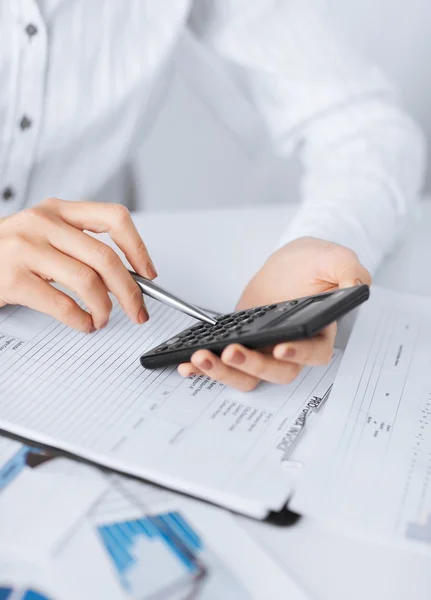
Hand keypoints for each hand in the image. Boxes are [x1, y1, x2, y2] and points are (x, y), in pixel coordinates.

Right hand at [0, 198, 156, 331]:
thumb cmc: (8, 252)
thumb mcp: (44, 235)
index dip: (138, 247)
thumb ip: (79, 246)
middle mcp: (43, 223)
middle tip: (138, 311)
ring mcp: (25, 249)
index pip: (113, 218)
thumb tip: (127, 278)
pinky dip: (81, 321)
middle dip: (130, 292)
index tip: (148, 274)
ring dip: (104, 309)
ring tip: (102, 320)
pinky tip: (82, 324)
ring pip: (88, 282)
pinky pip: (62, 305)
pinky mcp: (12, 277)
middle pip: (106, 258)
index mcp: (57, 209)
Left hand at [178, 237, 370, 390]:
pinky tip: (186, 365)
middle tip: (230, 352)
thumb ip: (349, 270)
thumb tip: (356, 285)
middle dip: (251, 366)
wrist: (290, 262)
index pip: (314, 352)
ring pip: (247, 376)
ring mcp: (264, 349)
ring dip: (222, 373)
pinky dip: (204, 369)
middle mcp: (291, 348)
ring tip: (200, 358)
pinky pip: (223, 363)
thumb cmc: (315, 263)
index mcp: (318, 331)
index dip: (298, 355)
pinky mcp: (240, 343)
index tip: (280, 348)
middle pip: (276, 373)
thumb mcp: (335, 258)